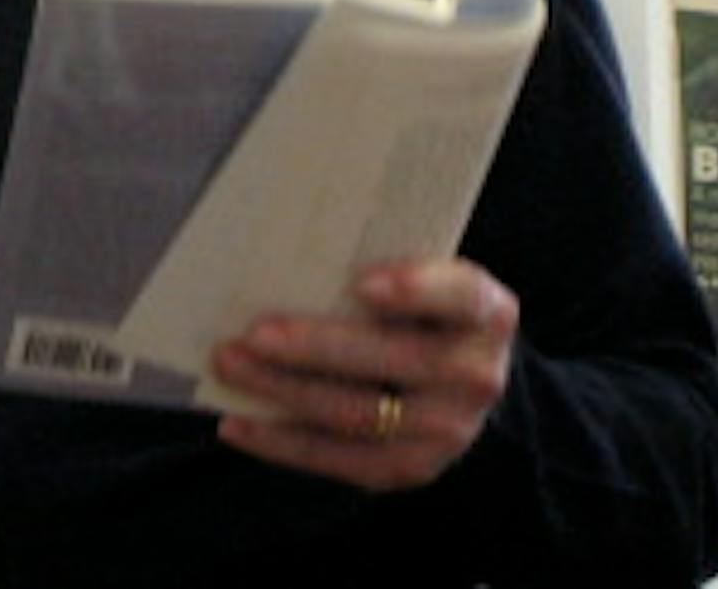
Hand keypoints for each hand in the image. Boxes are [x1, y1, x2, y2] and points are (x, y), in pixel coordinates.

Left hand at [209, 258, 517, 489]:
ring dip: (285, 392)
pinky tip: (237, 424)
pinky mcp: (414, 468)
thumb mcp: (420, 274)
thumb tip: (280, 249)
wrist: (459, 375)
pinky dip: (284, 443)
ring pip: (359, 414)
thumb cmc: (416, 307)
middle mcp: (477, 374)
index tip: (362, 283)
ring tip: (231, 366)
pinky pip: (343, 461)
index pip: (461, 295)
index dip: (416, 290)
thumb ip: (375, 263)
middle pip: (394, 359)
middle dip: (315, 347)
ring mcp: (451, 430)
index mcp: (486, 311)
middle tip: (252, 333)